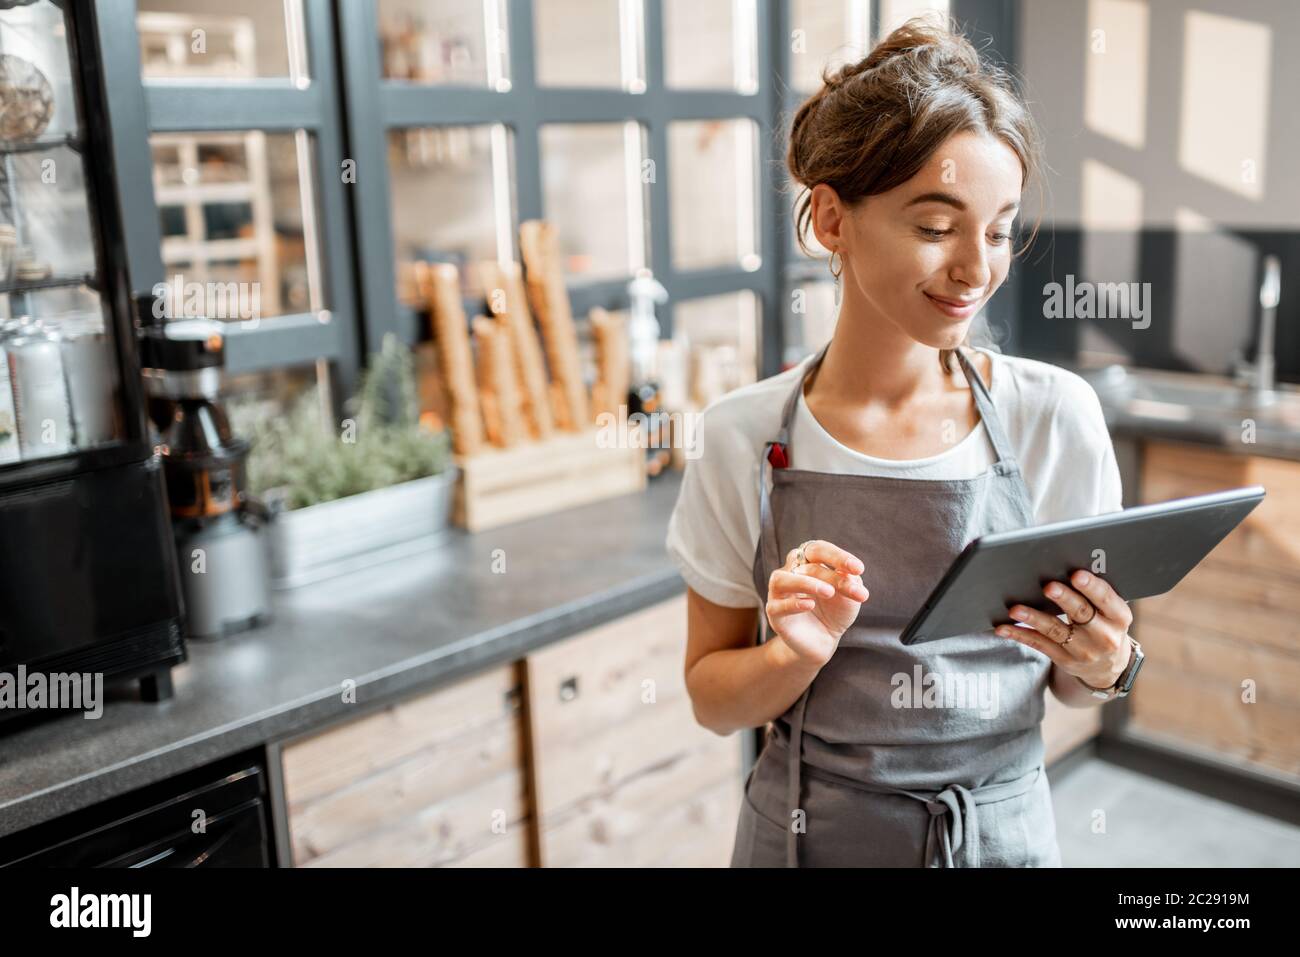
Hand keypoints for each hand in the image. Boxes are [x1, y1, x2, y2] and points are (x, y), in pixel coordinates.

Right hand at [766, 539, 869, 666]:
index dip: (837, 556)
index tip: (858, 569)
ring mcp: (779, 593)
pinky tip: (810, 605)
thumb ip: (850, 582)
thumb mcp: (849, 596)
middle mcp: (790, 572)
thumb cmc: (835, 611)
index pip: (818, 550)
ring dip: (805, 583)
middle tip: (851, 580)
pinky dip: (794, 604)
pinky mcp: (774, 613)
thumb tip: (851, 573)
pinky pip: (777, 606)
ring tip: (829, 592)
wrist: (824, 640)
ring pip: (781, 579)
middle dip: (828, 572)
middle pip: (801, 560)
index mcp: (808, 562)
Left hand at [994, 569, 1133, 689]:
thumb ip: (1096, 594)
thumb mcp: (1111, 612)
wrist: (1107, 666)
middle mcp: (1104, 636)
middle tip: (1048, 587)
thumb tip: (1066, 564)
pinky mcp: (1064, 660)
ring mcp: (1083, 651)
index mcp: (1119, 617)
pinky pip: (1039, 644)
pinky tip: (1003, 628)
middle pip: (1081, 614)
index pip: (1107, 600)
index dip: (1092, 587)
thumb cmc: (1104, 625)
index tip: (1077, 575)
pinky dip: (1020, 634)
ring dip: (1034, 618)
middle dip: (1064, 599)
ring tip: (1015, 609)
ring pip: (1055, 630)